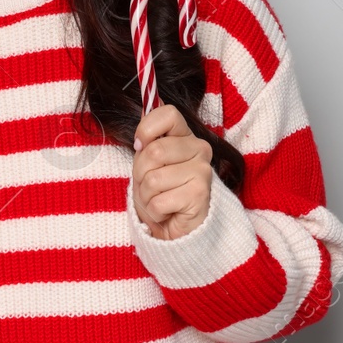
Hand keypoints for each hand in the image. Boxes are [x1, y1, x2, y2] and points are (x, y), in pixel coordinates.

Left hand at [131, 104, 213, 239]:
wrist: (175, 229)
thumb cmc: (161, 193)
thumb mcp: (148, 163)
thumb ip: (148, 140)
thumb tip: (143, 113)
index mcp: (186, 136)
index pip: (168, 114)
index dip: (147, 128)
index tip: (140, 146)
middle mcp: (200, 149)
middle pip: (153, 152)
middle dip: (140, 174)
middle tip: (151, 185)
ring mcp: (203, 171)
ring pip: (153, 179)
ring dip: (146, 196)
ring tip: (159, 200)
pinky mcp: (200, 194)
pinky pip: (158, 202)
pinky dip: (154, 212)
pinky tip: (167, 212)